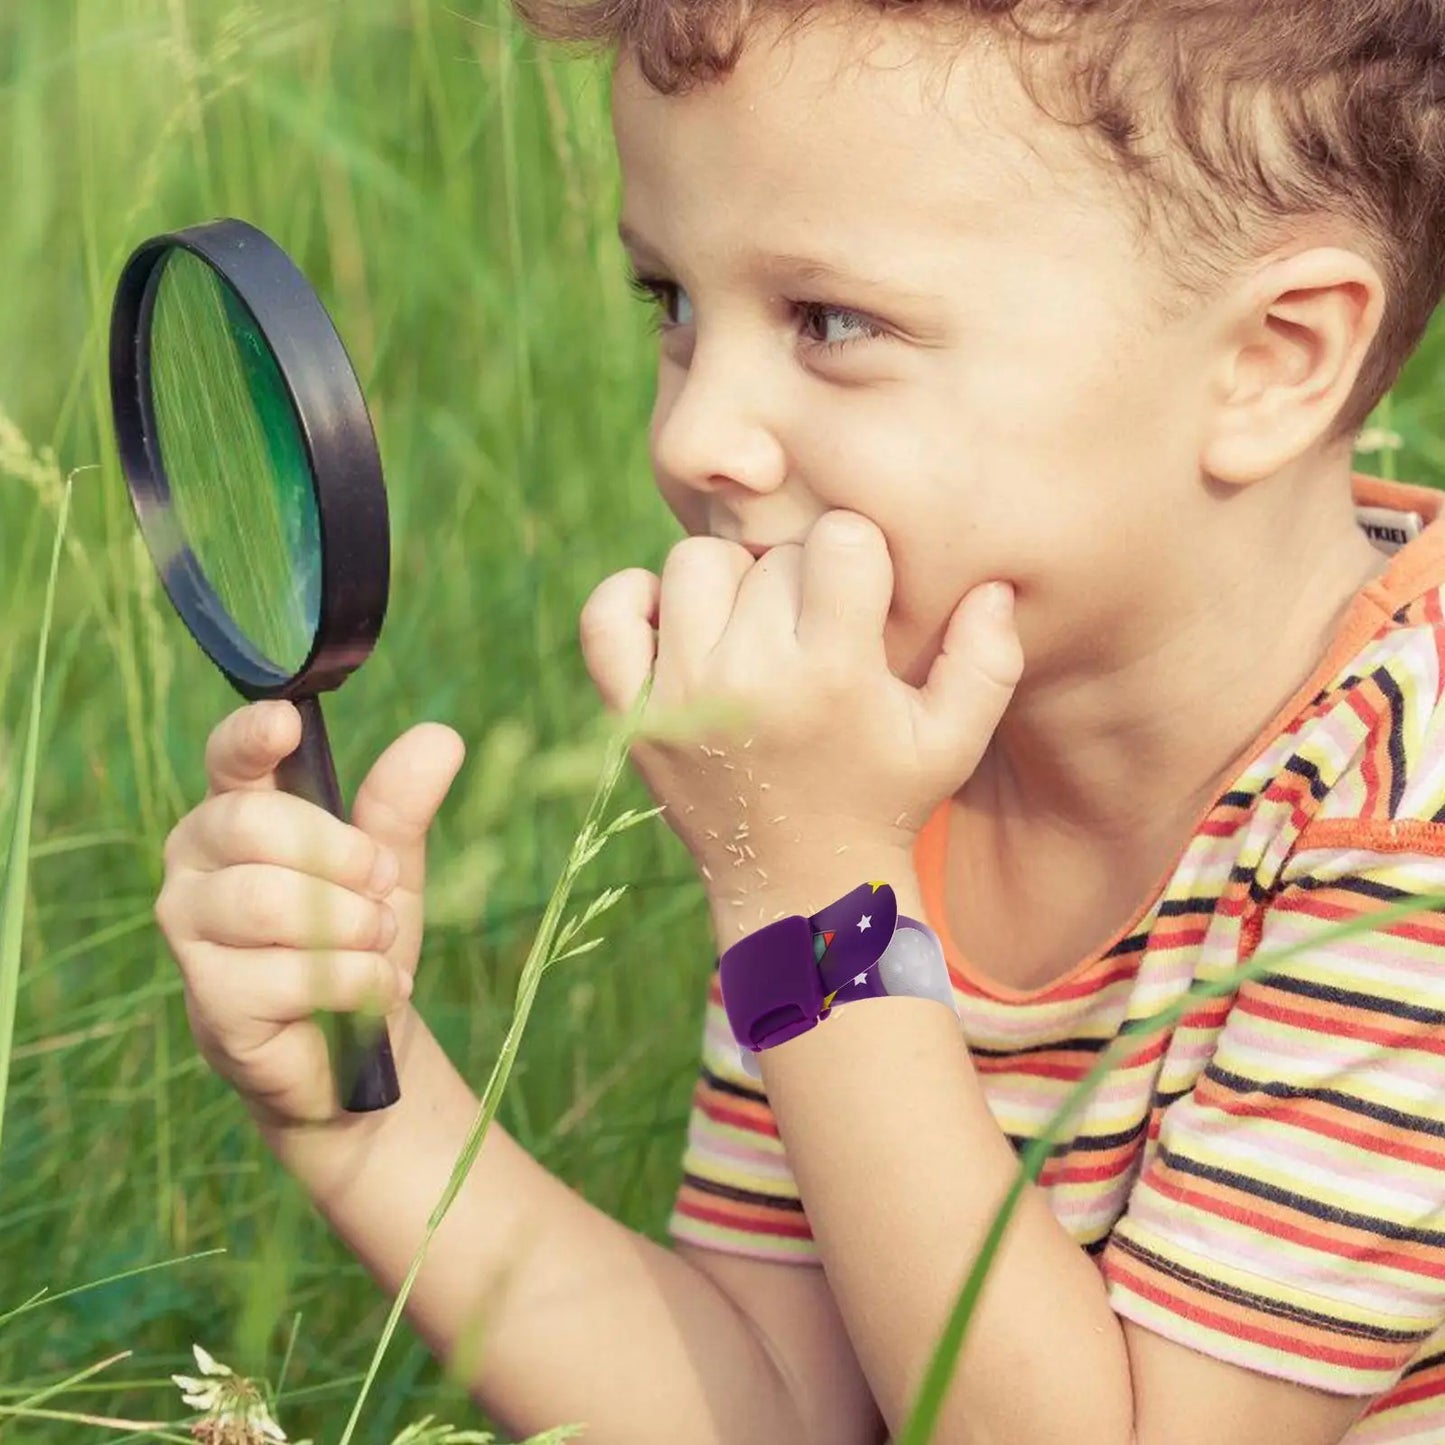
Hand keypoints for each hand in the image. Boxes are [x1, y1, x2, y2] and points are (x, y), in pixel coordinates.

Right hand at [155, 700, 464, 1125]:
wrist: (355, 1047)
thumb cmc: (357, 939)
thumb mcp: (388, 864)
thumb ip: (401, 803)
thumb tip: (441, 735)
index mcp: (238, 812)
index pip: (228, 758)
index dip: (251, 736)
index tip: (285, 724)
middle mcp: (197, 861)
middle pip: (253, 825)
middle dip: (341, 855)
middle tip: (384, 886)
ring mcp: (191, 930)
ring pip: (267, 902)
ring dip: (352, 924)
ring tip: (382, 943)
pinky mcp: (211, 998)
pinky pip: (289, 974)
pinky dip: (356, 981)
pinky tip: (377, 991)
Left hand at [578, 511, 1022, 904]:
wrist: (799, 887)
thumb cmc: (885, 799)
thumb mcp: (955, 741)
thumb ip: (988, 660)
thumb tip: (994, 584)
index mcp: (834, 676)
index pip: (840, 539)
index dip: (859, 558)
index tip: (862, 601)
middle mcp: (750, 678)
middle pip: (769, 553)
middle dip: (799, 581)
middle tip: (814, 632)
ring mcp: (680, 695)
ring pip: (693, 563)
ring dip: (730, 585)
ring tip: (757, 631)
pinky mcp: (632, 716)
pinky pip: (607, 615)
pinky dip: (633, 601)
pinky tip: (681, 625)